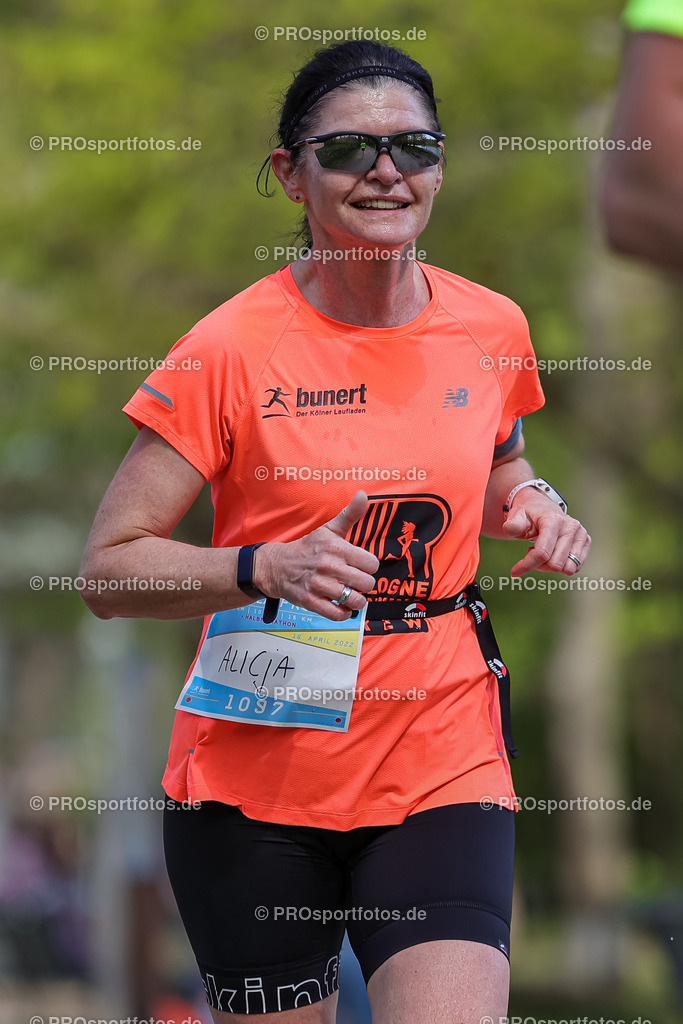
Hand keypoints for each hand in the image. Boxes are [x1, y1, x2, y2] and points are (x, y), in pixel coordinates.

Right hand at [252, 491, 379, 620]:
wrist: (276, 566)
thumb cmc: (308, 548)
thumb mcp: (329, 529)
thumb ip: (350, 514)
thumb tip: (363, 495)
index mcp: (336, 548)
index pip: (372, 564)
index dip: (368, 566)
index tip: (359, 566)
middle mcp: (329, 566)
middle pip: (367, 583)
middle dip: (363, 584)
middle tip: (353, 580)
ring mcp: (319, 585)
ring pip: (355, 600)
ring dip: (355, 600)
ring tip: (348, 594)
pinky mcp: (311, 601)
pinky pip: (338, 615)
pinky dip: (343, 613)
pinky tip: (339, 605)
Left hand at [503, 492, 590, 576]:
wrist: (542, 506)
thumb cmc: (528, 514)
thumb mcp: (516, 516)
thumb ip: (513, 524)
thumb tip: (508, 528)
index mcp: (553, 520)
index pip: (542, 553)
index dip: (527, 565)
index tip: (514, 572)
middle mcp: (571, 526)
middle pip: (555, 564)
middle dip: (538, 565)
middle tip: (530, 553)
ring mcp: (581, 534)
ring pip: (568, 568)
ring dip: (551, 566)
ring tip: (543, 552)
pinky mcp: (586, 541)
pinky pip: (575, 566)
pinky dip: (562, 565)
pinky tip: (553, 553)